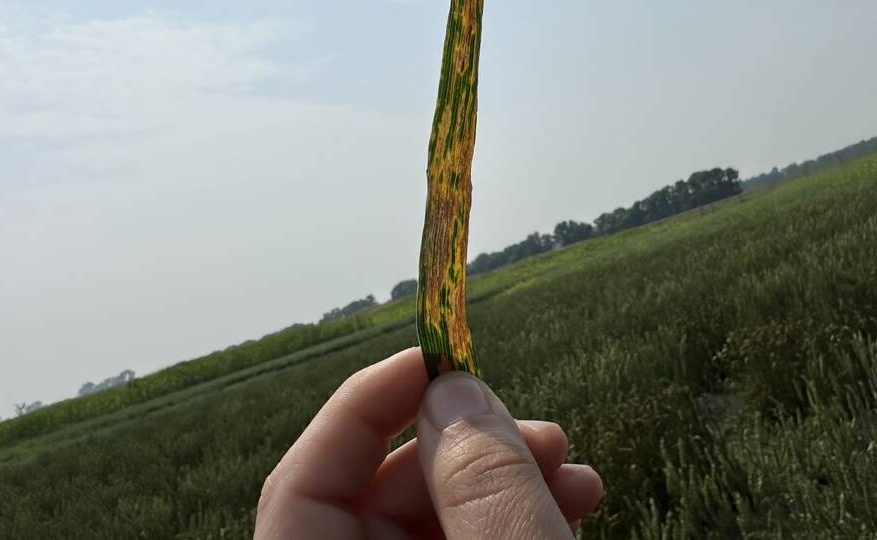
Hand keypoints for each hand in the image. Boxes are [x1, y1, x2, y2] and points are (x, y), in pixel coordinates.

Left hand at [254, 348, 602, 538]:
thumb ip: (480, 486)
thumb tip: (453, 391)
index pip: (302, 485)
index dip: (363, 407)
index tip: (438, 355)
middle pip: (381, 495)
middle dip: (471, 445)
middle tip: (546, 432)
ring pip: (435, 520)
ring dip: (510, 477)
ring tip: (575, 471)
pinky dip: (517, 515)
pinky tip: (572, 502)